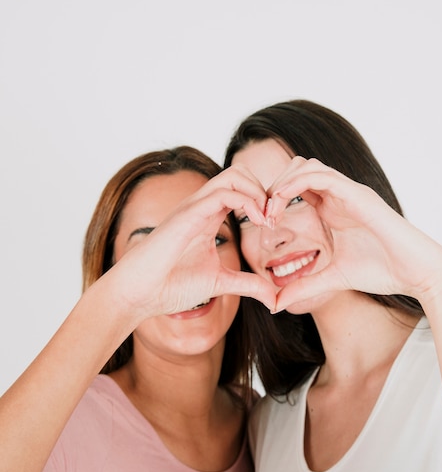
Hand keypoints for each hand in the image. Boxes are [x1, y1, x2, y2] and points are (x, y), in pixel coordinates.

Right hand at [98, 167, 276, 320]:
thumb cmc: (169, 285)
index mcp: (209, 216)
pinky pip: (222, 193)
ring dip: (258, 192)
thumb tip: (274, 298)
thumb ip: (247, 284)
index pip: (241, 188)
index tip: (274, 224)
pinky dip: (247, 201)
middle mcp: (201, 205)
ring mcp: (194, 207)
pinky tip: (257, 222)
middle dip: (263, 189)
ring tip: (266, 219)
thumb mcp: (220, 283)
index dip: (263, 200)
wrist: (137, 294)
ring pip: (233, 175)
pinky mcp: (188, 215)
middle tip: (272, 218)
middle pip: (240, 173)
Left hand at [264, 157, 441, 311]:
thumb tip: (275, 303)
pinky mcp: (359, 195)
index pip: (297, 187)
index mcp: (333, 209)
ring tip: (270, 209)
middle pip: (298, 169)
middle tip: (262, 214)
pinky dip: (297, 182)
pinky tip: (282, 202)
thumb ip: (305, 287)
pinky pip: (322, 176)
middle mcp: (340, 195)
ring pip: (307, 166)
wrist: (418, 273)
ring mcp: (350, 192)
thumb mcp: (333, 280)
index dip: (274, 198)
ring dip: (283, 182)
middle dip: (274, 186)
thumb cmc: (384, 271)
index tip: (261, 223)